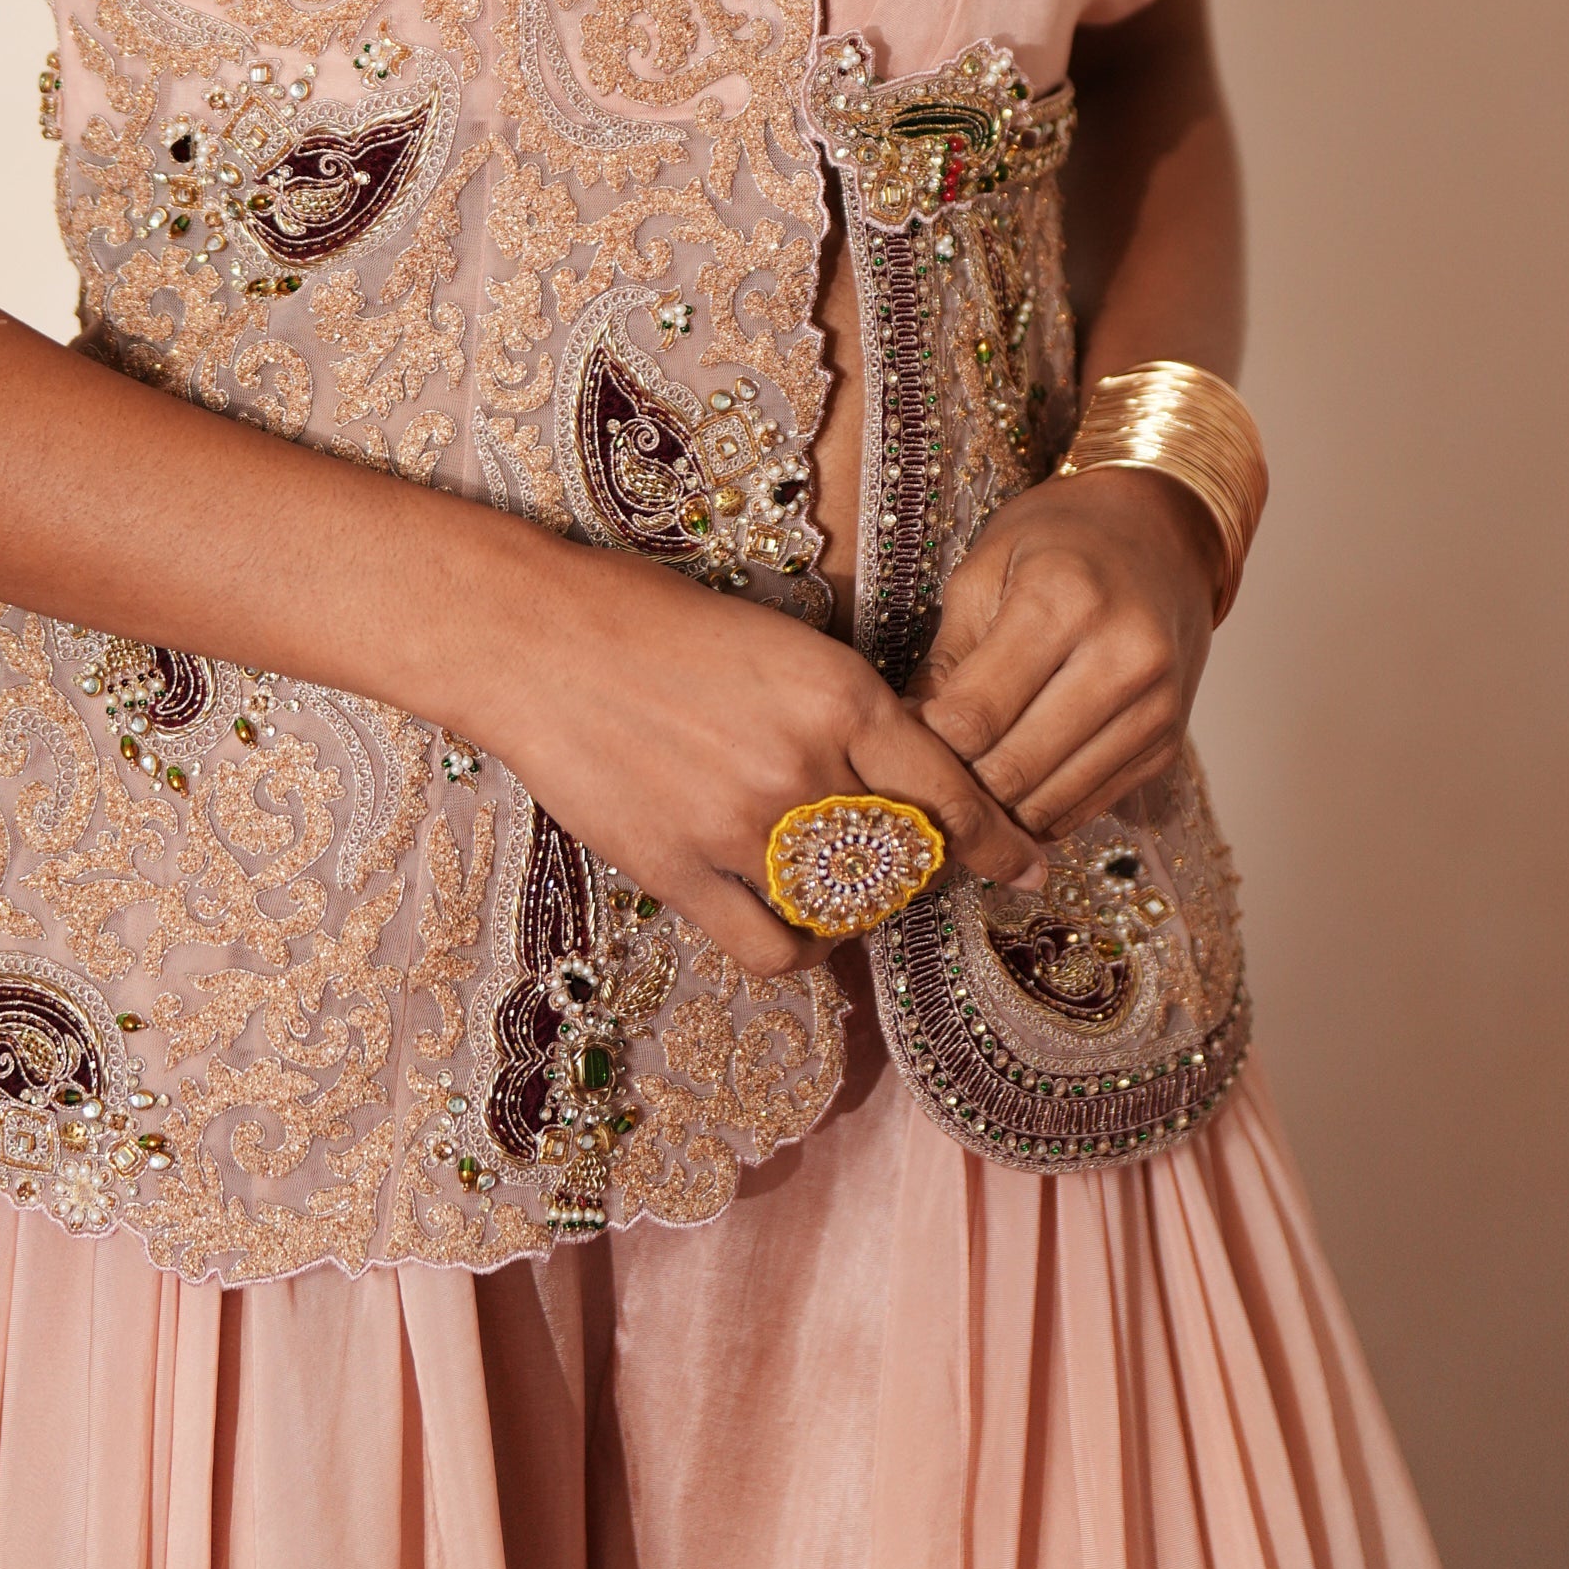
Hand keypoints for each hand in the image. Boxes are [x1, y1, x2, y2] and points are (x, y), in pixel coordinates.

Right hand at [464, 539, 1047, 978]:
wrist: (540, 641)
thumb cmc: (658, 620)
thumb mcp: (783, 637)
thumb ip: (848, 709)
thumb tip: (907, 774)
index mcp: (840, 694)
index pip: (952, 792)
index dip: (997, 839)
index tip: (1028, 864)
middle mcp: (804, 767)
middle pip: (906, 858)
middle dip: (921, 869)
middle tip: (910, 862)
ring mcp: (742, 830)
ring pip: (846, 908)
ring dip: (858, 904)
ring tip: (841, 880)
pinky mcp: (683, 875)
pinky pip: (775, 949)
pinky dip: (802, 948)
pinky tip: (796, 924)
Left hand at [909, 467, 1217, 837]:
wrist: (1160, 531)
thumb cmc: (1059, 540)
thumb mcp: (985, 569)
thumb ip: (946, 656)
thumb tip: (905, 733)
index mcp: (1063, 598)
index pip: (974, 716)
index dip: (928, 738)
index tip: (911, 728)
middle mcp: (1122, 656)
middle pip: (1012, 770)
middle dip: (961, 780)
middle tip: (935, 763)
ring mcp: (1156, 705)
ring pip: (1051, 803)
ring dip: (1001, 804)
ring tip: (974, 771)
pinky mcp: (1169, 742)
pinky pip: (1089, 806)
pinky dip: (1045, 807)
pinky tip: (1021, 779)